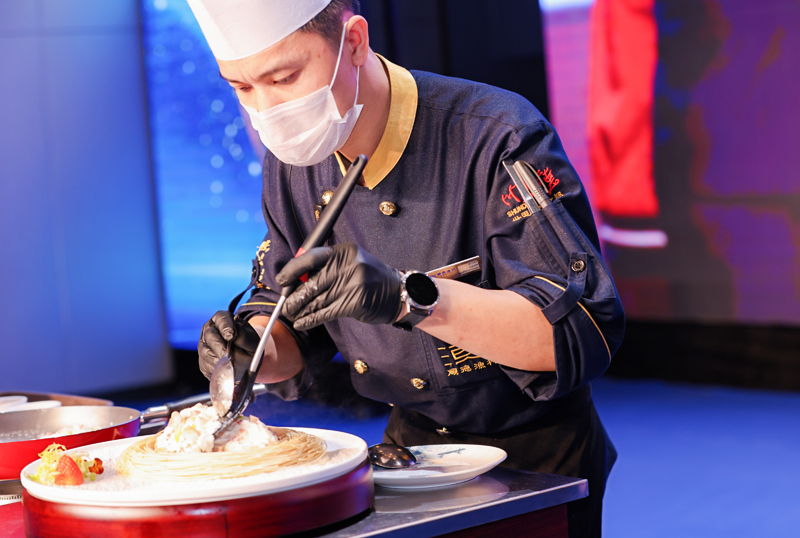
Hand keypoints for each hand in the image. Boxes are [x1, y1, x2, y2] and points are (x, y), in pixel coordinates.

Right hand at [198, 311, 260, 379]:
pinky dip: (216, 369)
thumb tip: (231, 335)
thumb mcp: (252, 341)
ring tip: (231, 364)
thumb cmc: (250, 348)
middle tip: (229, 355)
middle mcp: (211, 329)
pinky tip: (226, 370)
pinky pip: (206, 365)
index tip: (231, 336)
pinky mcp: (203, 360)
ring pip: (205, 351)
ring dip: (219, 359)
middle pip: (210, 334)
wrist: (247, 363)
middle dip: (220, 346)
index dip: (225, 327)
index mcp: (224, 320)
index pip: (221, 318)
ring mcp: (204, 345)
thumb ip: (243, 337)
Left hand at [276, 243, 401, 329]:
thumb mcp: (350, 264)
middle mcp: (349, 265)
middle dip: (295, 296)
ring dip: (301, 310)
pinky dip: (311, 319)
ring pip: (318, 299)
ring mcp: (354, 283)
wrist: (396, 292)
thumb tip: (295, 281)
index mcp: (344, 251)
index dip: (293, 270)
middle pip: (313, 282)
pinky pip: (326, 312)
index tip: (281, 281)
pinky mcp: (356, 302)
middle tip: (285, 305)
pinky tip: (302, 323)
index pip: (312, 257)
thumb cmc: (368, 279)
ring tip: (291, 315)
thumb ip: (326, 268)